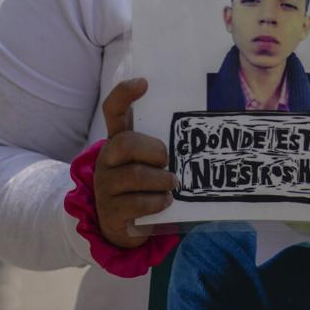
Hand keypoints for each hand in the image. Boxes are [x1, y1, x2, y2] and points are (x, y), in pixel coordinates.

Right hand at [93, 78, 176, 247]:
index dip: (124, 94)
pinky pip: (139, 203)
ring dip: (162, 181)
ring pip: (136, 175)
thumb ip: (165, 143)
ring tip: (172, 184)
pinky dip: (158, 202)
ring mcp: (105, 185)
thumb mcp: (150, 161)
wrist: (123, 225)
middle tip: (168, 161)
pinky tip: (164, 201)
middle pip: (126, 143)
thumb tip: (205, 127)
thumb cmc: (145, 184)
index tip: (144, 83)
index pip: (113, 110)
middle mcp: (106, 159)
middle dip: (155, 151)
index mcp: (118, 140)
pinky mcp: (110, 211)